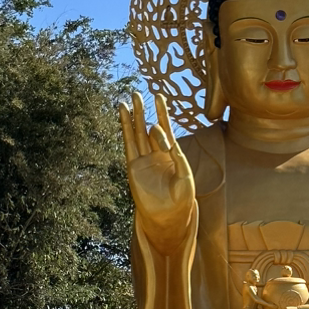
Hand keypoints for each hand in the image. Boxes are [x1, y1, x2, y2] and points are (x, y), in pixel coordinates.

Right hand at [119, 90, 194, 253]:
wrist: (168, 216)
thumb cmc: (182, 198)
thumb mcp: (186, 176)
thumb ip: (180, 159)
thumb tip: (170, 142)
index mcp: (172, 154)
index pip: (166, 129)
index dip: (162, 114)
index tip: (159, 97)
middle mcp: (157, 153)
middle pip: (149, 127)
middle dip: (145, 110)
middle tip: (140, 92)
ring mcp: (144, 159)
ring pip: (137, 133)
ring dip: (133, 117)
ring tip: (128, 99)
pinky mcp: (133, 167)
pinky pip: (128, 145)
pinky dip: (125, 130)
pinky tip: (122, 117)